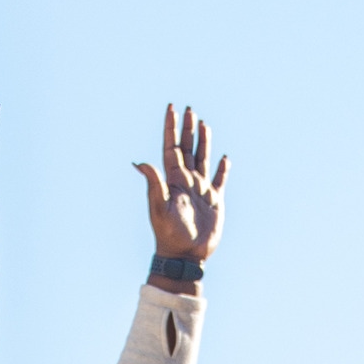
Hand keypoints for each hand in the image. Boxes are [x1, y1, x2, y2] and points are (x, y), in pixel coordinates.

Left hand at [134, 103, 227, 262]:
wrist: (185, 254)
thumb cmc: (169, 233)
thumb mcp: (159, 207)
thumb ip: (153, 184)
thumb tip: (140, 162)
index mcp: (172, 179)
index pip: (171, 147)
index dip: (170, 128)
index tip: (171, 108)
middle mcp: (186, 180)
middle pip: (187, 148)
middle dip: (187, 129)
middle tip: (188, 109)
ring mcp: (200, 189)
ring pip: (202, 158)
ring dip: (203, 141)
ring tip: (204, 124)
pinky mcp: (214, 201)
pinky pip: (219, 179)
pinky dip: (222, 168)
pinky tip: (224, 158)